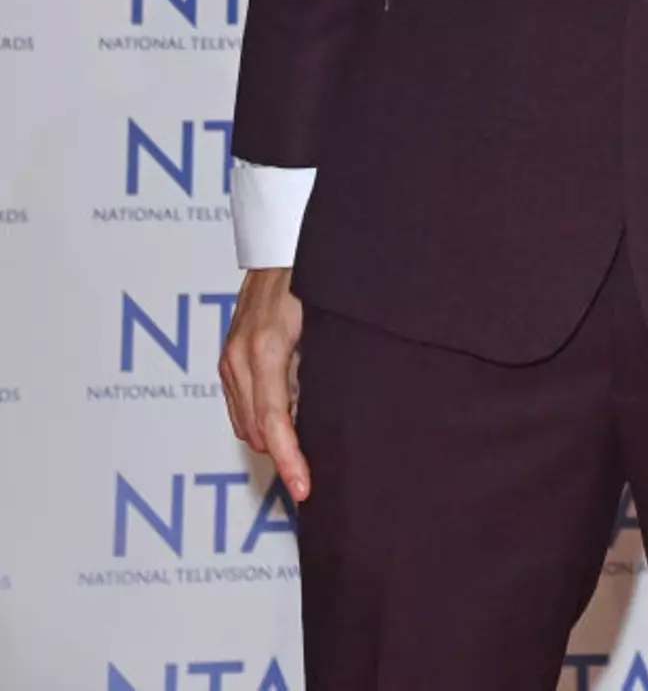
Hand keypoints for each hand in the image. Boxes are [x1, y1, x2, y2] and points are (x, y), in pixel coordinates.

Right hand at [219, 268, 310, 503]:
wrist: (284, 245)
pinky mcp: (227, 357)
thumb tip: (333, 416)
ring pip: (245, 423)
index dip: (290, 461)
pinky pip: (240, 405)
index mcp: (266, 349)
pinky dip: (261, 419)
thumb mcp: (327, 325)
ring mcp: (229, 357)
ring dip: (272, 439)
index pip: (274, 422)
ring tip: (307, 444)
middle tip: (314, 473)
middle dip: (284, 456)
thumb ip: (322, 370)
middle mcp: (240, 356)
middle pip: (256, 431)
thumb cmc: (313, 280)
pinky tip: (290, 415)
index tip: (304, 489)